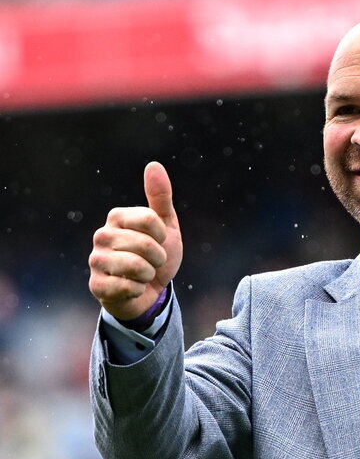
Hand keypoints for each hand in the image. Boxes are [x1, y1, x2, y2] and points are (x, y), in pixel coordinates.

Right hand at [88, 161, 182, 320]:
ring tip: (142, 276)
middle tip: (151, 263)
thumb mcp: (165, 227)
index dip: (163, 237)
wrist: (148, 293)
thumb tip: (154, 165)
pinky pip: (127, 287)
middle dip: (158, 260)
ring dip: (149, 276)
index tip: (159, 243)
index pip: (152, 220)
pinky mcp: (97, 285)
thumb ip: (161, 198)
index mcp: (117, 217)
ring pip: (137, 266)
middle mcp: (102, 235)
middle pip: (147, 245)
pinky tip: (131, 289)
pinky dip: (138, 290)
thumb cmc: (155, 257)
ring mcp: (96, 260)